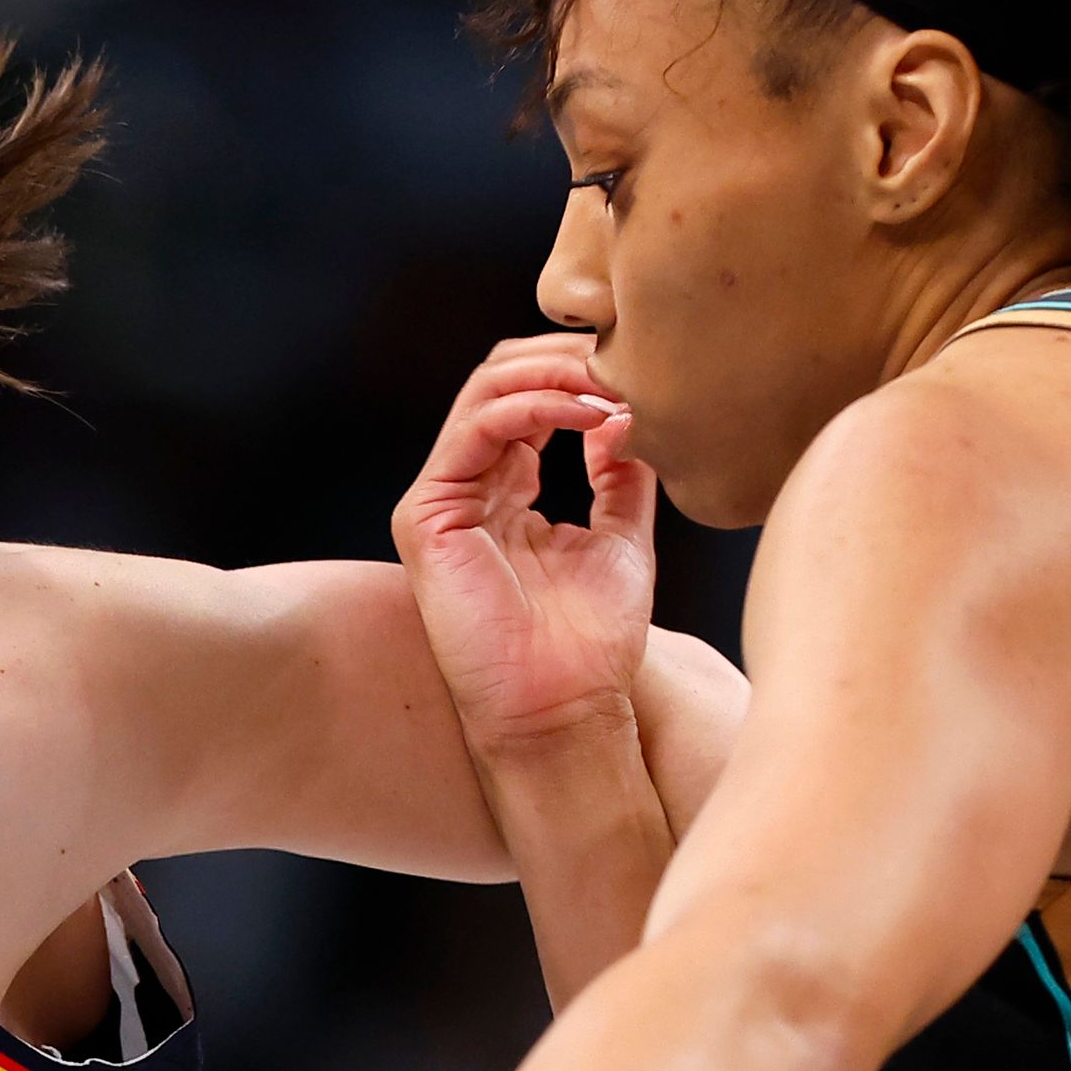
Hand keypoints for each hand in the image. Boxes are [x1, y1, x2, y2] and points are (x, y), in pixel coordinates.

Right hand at [390, 335, 658, 757]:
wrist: (562, 711)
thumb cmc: (590, 645)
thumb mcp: (622, 536)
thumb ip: (620, 470)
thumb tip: (625, 406)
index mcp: (505, 491)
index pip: (528, 397)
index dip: (581, 372)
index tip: (643, 372)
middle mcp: (467, 489)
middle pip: (500, 380)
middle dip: (565, 358)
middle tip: (625, 359)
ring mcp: (441, 500)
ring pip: (485, 391)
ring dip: (554, 374)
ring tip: (610, 382)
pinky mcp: (426, 516)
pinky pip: (476, 430)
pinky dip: (534, 407)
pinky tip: (587, 414)